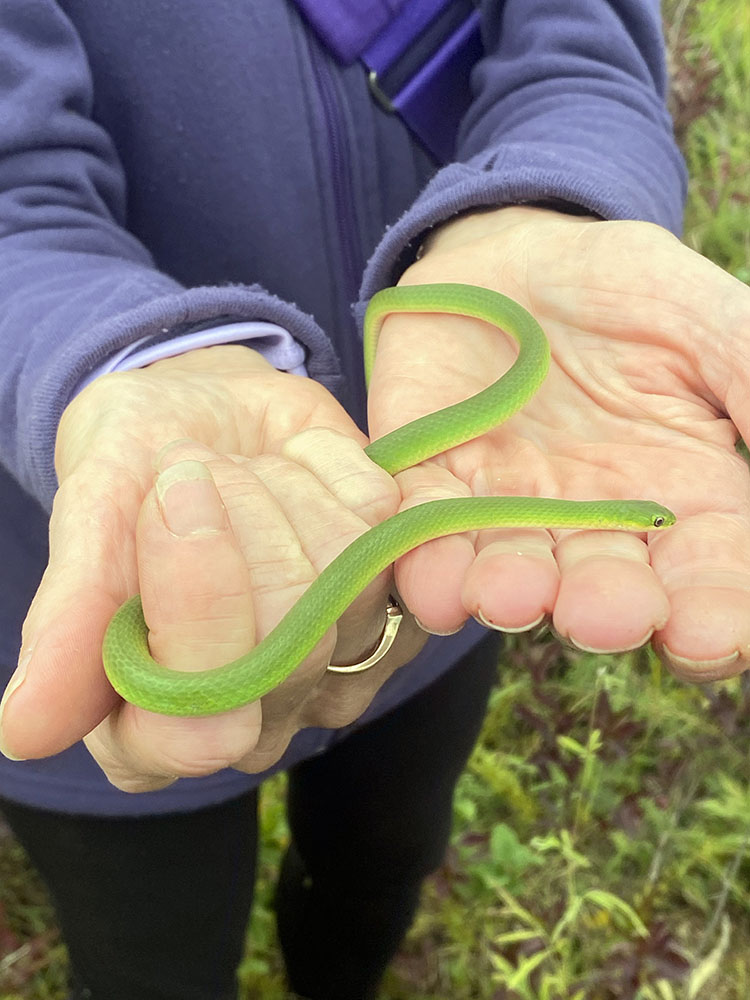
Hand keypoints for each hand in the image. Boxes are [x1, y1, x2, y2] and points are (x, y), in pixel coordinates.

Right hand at [85, 438, 424, 792]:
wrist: (208, 415)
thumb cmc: (132, 471)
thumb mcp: (91, 517)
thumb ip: (70, 619)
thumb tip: (24, 730)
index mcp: (155, 726)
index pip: (202, 727)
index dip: (198, 612)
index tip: (171, 499)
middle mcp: (255, 717)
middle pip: (289, 643)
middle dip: (237, 519)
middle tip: (196, 469)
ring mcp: (339, 665)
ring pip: (345, 580)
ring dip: (284, 488)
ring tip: (244, 468)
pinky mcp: (400, 602)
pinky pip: (391, 527)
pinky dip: (338, 470)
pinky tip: (302, 468)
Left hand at [366, 206, 749, 680]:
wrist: (511, 260)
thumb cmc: (623, 290)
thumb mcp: (708, 322)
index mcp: (685, 497)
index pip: (712, 578)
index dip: (717, 613)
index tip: (707, 630)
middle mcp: (599, 526)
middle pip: (612, 592)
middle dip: (610, 610)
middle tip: (608, 616)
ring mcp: (510, 514)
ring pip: (514, 576)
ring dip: (512, 594)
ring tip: (511, 594)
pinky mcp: (430, 490)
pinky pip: (423, 535)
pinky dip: (424, 561)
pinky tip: (433, 581)